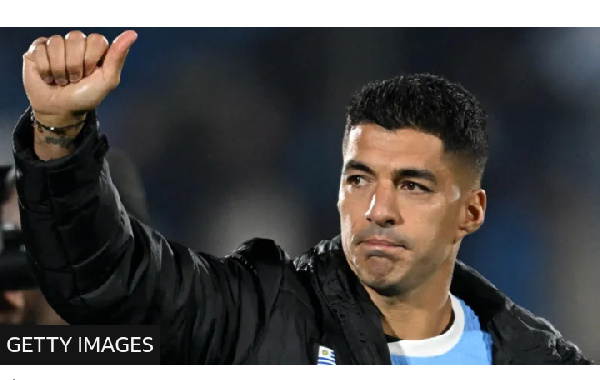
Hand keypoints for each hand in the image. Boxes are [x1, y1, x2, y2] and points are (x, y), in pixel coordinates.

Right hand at [23, 30, 137, 121]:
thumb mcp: (107, 81)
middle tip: (75, 79)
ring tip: (61, 80)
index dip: (91, 59)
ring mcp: (57, 45)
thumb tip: (132, 34)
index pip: (96, 39)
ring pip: (56, 43)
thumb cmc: (86, 96)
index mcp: (95, 48)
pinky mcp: (38, 49)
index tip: (90, 75)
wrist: (60, 110)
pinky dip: (45, 69)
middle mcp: (77, 43)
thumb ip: (117, 57)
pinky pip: (40, 49)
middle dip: (75, 65)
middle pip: (75, 38)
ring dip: (59, 69)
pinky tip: (48, 77)